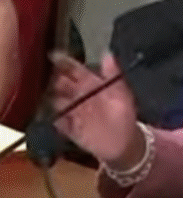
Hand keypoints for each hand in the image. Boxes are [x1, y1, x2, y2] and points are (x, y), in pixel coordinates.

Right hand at [47, 52, 141, 168]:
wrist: (125, 143)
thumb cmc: (125, 115)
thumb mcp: (122, 94)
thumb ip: (113, 75)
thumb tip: (108, 54)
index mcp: (91, 84)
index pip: (74, 69)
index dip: (63, 62)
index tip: (52, 55)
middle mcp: (78, 95)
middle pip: (60, 83)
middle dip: (51, 78)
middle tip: (43, 74)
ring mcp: (72, 111)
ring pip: (54, 100)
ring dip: (48, 97)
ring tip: (43, 93)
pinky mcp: (68, 127)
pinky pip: (56, 121)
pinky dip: (52, 118)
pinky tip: (49, 114)